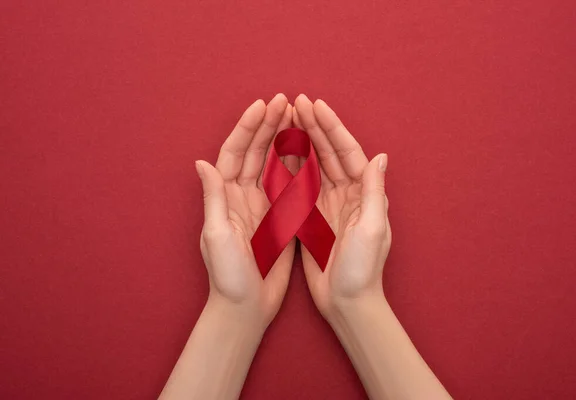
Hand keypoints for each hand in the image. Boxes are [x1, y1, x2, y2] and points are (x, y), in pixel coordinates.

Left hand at [195, 94, 298, 329]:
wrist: (246, 307)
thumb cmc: (227, 275)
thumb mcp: (217, 235)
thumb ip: (213, 198)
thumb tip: (202, 162)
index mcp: (225, 197)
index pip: (235, 153)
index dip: (248, 128)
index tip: (264, 105)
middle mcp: (242, 196)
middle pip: (255, 152)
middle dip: (268, 125)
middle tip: (285, 101)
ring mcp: (261, 206)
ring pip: (272, 164)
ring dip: (283, 139)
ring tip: (297, 116)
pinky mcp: (279, 218)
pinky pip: (289, 185)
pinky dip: (297, 165)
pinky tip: (308, 149)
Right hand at [293, 94, 390, 318]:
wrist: (347, 302)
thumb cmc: (364, 269)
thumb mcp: (372, 229)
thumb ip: (375, 192)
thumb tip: (380, 156)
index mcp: (364, 193)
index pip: (347, 151)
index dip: (331, 126)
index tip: (315, 104)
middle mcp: (348, 194)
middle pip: (329, 152)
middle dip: (314, 126)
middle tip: (297, 102)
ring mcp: (329, 205)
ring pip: (314, 164)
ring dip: (302, 141)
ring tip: (287, 118)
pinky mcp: (313, 218)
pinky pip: (300, 186)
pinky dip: (290, 167)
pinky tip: (279, 151)